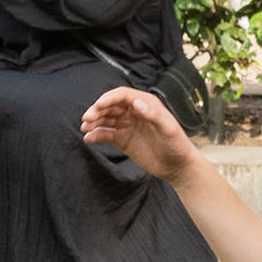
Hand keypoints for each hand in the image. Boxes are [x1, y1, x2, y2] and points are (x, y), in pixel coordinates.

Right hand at [79, 87, 198, 179]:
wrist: (177, 166)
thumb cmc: (177, 144)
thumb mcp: (168, 128)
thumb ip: (153, 114)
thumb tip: (136, 103)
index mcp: (146, 104)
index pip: (122, 95)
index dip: (109, 98)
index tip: (98, 105)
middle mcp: (134, 112)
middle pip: (110, 106)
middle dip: (97, 110)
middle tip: (87, 118)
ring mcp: (127, 125)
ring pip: (105, 119)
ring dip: (93, 121)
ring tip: (84, 127)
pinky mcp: (122, 139)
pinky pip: (105, 134)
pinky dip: (96, 135)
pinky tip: (88, 138)